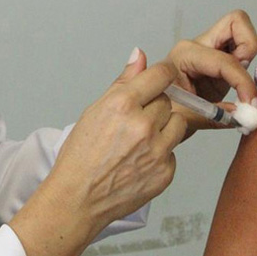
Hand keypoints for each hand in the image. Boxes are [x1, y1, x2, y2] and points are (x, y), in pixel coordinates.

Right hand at [9, 48, 185, 255]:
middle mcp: (143, 125)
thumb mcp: (94, 112)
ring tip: (138, 142)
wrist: (77, 199)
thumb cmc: (80, 156)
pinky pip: (173, 152)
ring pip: (178, 124)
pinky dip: (160, 154)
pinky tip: (138, 162)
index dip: (160, 78)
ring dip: (164, 129)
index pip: (162, 75)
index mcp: (122, 104)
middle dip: (156, 108)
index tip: (156, 84)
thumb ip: (122, 83)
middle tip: (135, 124)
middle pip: (170, 101)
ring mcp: (158, 150)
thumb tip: (140, 55)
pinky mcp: (166, 172)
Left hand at [167, 10, 256, 134]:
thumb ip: (213, 117)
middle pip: (236, 23)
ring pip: (241, 34)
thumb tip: (242, 114)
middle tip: (244, 79)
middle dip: (248, 47)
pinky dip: (247, 67)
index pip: (224, 60)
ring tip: (242, 86)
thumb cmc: (160, 113)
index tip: (249, 103)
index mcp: (185, 55)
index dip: (241, 81)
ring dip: (248, 57)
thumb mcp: (182, 118)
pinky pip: (242, 53)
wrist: (153, 118)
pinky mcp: (219, 65)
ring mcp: (210, 53)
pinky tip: (240, 90)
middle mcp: (198, 47)